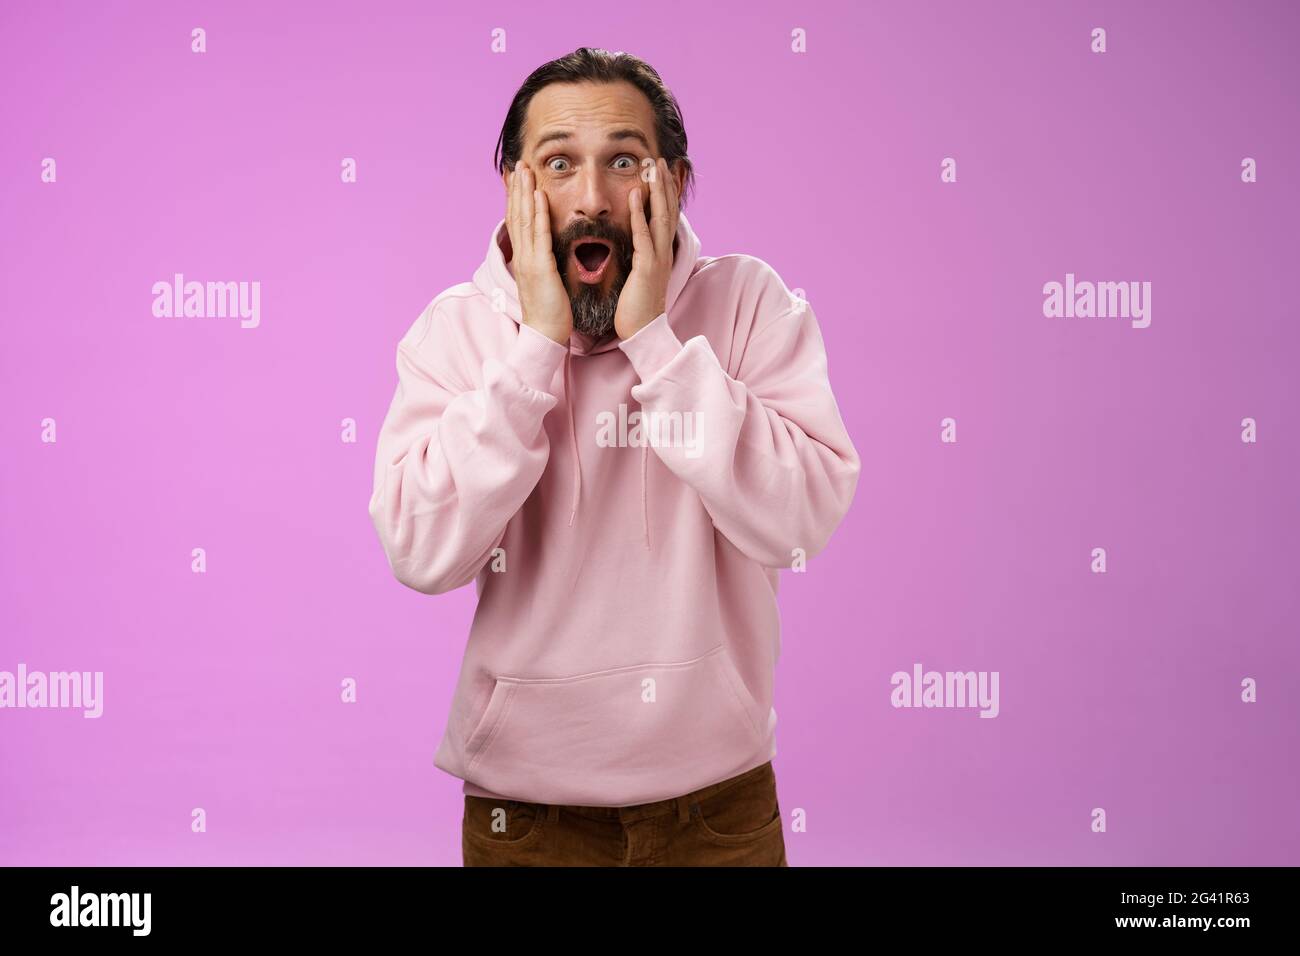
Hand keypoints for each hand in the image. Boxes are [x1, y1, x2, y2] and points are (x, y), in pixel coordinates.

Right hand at [505, 161, 571, 345]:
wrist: (545, 335)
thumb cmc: (549, 312)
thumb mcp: (546, 281)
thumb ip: (545, 263)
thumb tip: (549, 252)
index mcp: (524, 259)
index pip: (518, 222)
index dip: (516, 198)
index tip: (517, 178)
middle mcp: (523, 256)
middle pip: (517, 215)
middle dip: (517, 188)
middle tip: (518, 163)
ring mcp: (529, 260)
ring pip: (525, 219)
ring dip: (525, 192)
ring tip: (526, 170)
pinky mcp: (540, 268)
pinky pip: (540, 235)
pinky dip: (539, 214)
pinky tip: (539, 195)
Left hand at [614, 156, 679, 339]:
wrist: (643, 332)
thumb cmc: (636, 306)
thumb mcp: (640, 274)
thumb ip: (639, 256)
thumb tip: (635, 244)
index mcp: (660, 252)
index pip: (665, 215)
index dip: (664, 192)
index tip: (659, 170)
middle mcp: (662, 251)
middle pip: (667, 209)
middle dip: (664, 183)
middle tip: (659, 158)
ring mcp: (656, 258)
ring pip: (660, 216)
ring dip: (656, 190)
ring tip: (653, 166)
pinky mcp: (646, 267)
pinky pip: (643, 236)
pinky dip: (639, 214)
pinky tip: (635, 195)